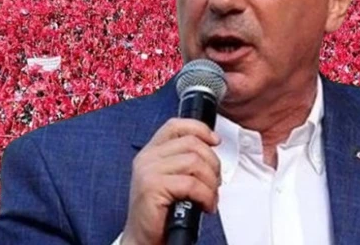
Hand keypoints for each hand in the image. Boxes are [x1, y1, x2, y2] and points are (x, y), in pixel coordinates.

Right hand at [121, 119, 220, 244]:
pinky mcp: (152, 187)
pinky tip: (205, 205)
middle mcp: (147, 158)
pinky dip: (206, 196)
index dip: (200, 129)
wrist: (144, 239)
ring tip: (209, 197)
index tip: (215, 141)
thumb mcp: (172, 177)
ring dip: (210, 183)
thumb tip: (213, 144)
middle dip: (212, 164)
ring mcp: (148, 171)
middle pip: (192, 144)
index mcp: (152, 151)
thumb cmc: (161, 211)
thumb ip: (184, 159)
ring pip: (195, 162)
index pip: (176, 125)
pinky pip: (192, 184)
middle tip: (214, 183)